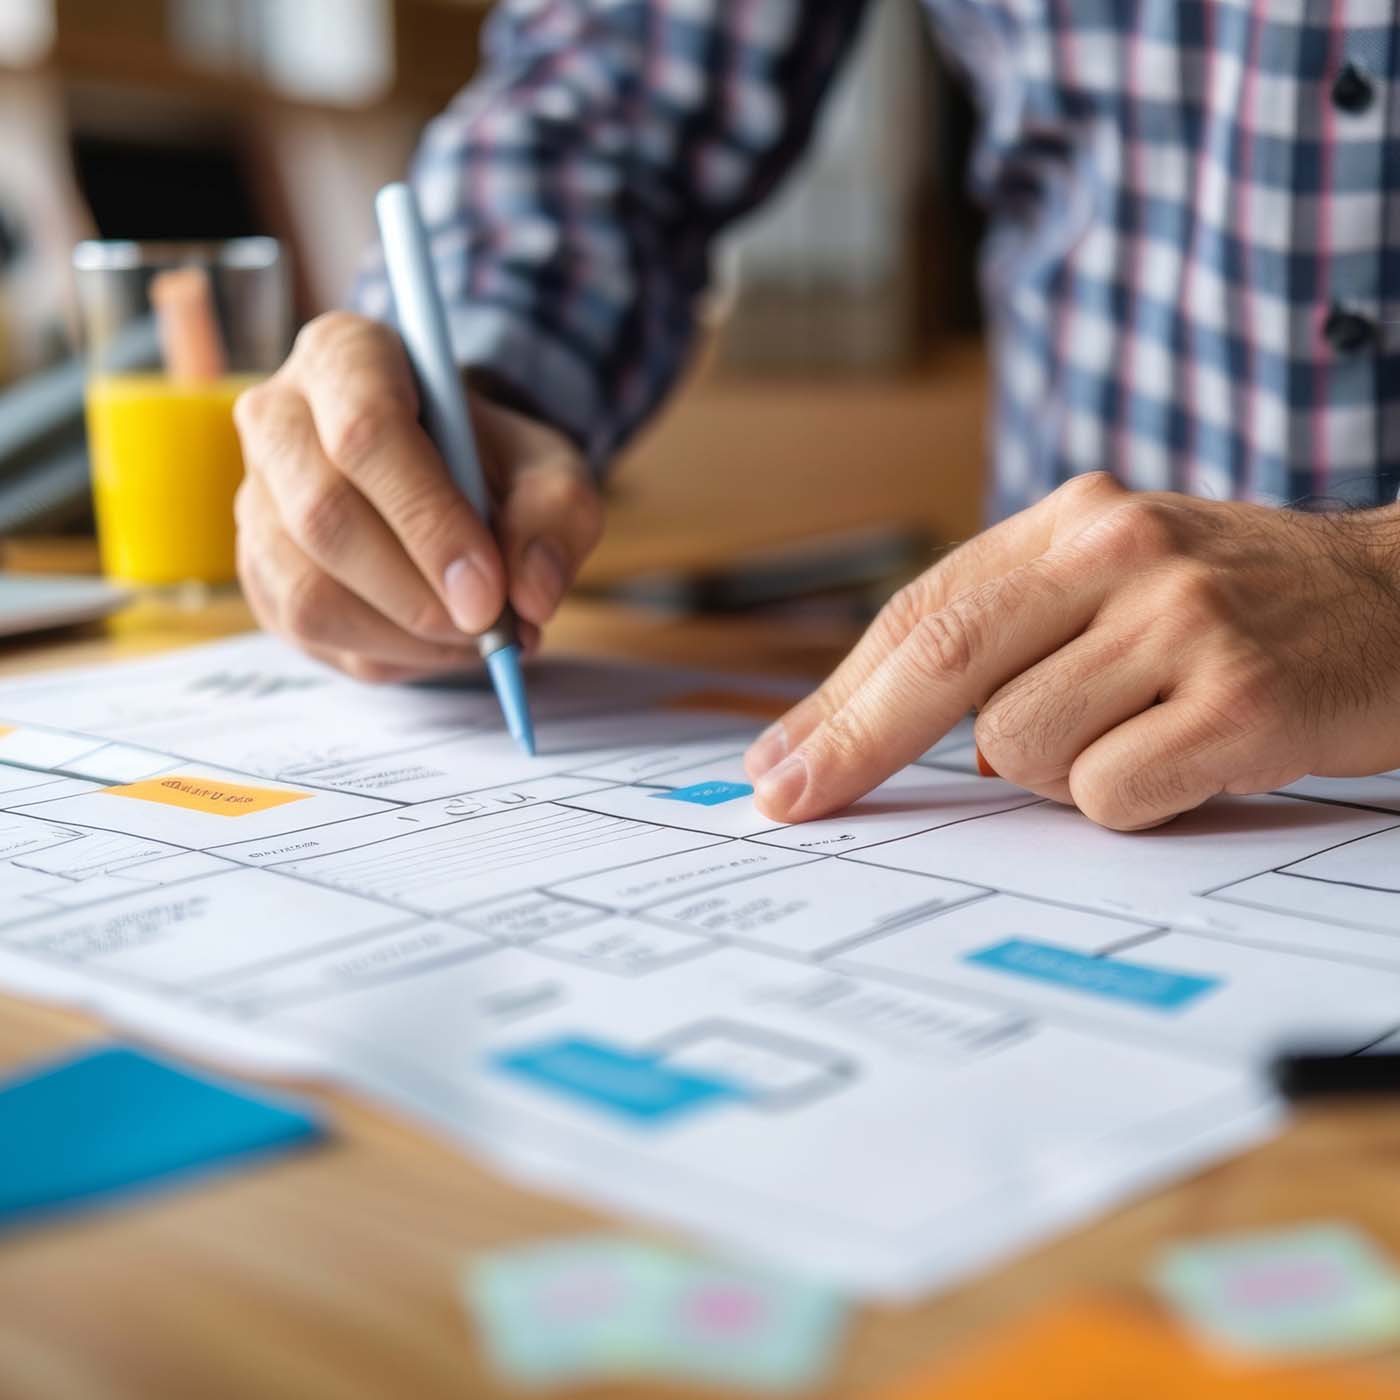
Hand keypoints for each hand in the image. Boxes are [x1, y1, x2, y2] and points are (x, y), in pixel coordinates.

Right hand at [233, 311, 601, 681]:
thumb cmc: (494, 461)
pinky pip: (307, 632)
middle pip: (324, 516)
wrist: (451, 473)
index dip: (429, 521)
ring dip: (404, 636)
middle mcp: (277, 417)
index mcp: (345, 356)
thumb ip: (555, 517)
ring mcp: (254, 498)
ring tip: (476, 638)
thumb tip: (531, 594)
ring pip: (307, 589)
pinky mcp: (258, 569)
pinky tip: (438, 643)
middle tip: (490, 628)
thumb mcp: (549, 468)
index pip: (366, 433)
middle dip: (417, 593)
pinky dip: (386, 654)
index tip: (489, 592)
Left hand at [745, 473, 1399, 829]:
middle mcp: (1121, 551)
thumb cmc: (1238, 607)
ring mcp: (1183, 621)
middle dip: (854, 746)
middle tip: (795, 800)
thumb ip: (1018, 637)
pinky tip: (1188, 762)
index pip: (922, 614)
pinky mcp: (1242, 700)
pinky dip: (1130, 802)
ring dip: (1060, 773)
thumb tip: (929, 740)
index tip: (779, 765)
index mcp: (1073, 519)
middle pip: (941, 665)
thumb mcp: (1119, 581)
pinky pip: (1110, 794)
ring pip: (1025, 748)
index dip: (838, 699)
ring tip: (1139, 735)